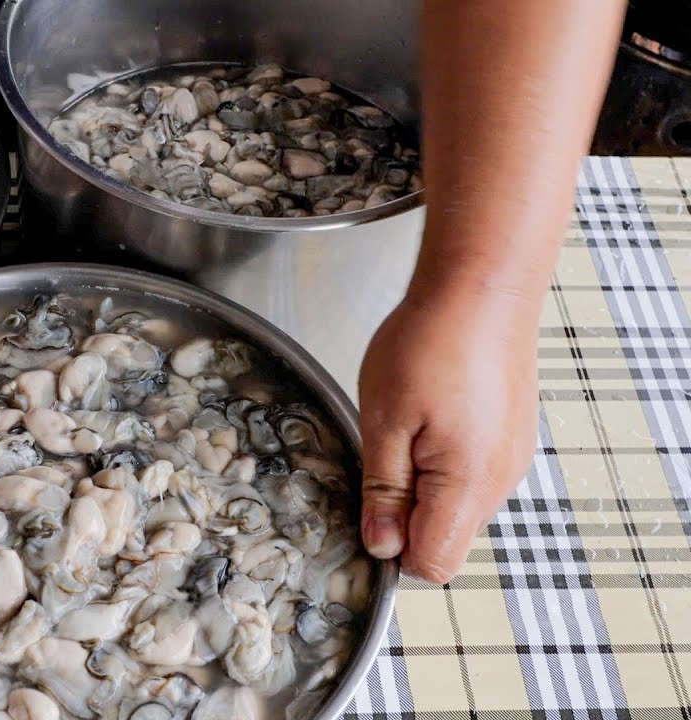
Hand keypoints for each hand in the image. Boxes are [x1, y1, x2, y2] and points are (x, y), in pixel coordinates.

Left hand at [357, 287, 539, 582]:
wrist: (482, 288)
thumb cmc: (431, 343)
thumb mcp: (384, 421)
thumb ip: (384, 490)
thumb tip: (382, 547)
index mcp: (467, 484)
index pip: (433, 564)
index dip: (392, 547)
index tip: (369, 506)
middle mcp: (499, 481)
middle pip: (446, 538)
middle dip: (406, 515)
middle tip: (383, 454)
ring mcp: (510, 460)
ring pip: (457, 507)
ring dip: (423, 485)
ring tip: (407, 426)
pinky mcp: (510, 439)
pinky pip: (471, 475)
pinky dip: (443, 462)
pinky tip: (429, 417)